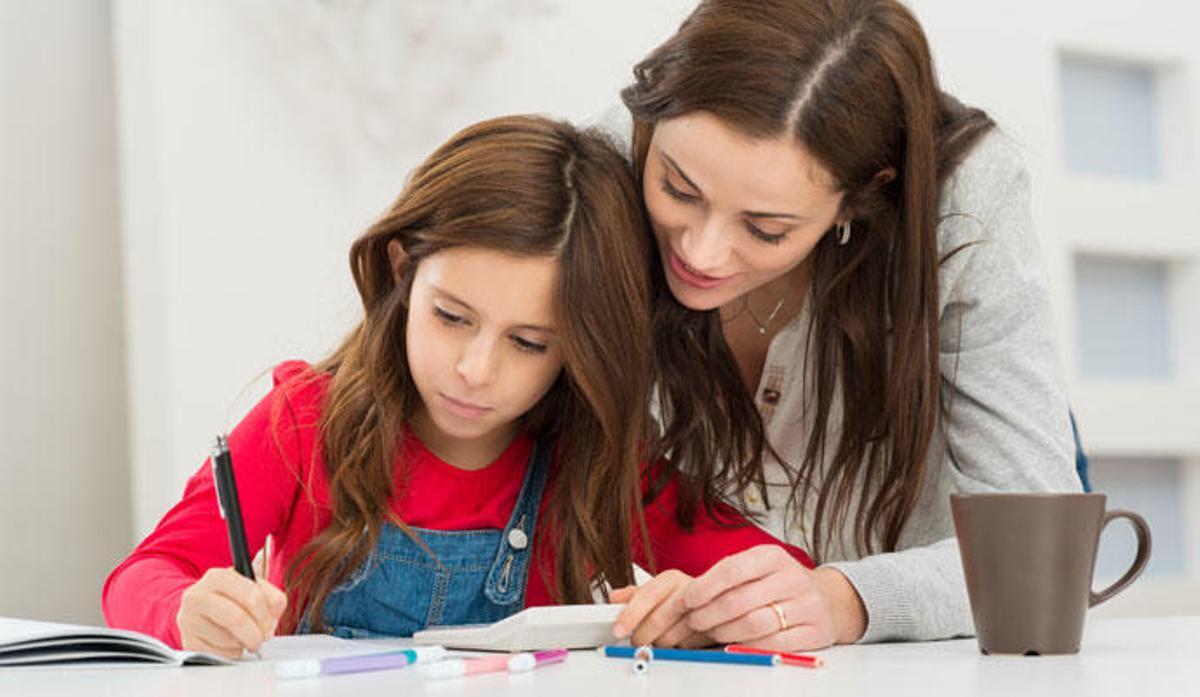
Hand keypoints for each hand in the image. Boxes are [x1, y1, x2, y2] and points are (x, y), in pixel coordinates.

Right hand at [176, 566, 287, 658]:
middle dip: (256, 633)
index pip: (251, 595)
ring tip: (242, 636)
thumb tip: (274, 615)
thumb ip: (271, 597)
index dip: (266, 614)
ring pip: (228, 639)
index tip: (270, 623)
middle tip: (262, 638)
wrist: (201, 612)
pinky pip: (219, 655)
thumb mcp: (252, 588)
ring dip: (243, 643)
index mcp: (217, 577)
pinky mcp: (188, 643)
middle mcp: (197, 596)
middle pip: (237, 619)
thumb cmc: (231, 599)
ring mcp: (189, 620)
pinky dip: (232, 653)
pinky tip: (229, 644)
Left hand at [609, 570, 711, 647]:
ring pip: (672, 637)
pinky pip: (690, 647)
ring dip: (661, 644)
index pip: (647, 596)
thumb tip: (614, 597)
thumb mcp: (657, 592)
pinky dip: (680, 648)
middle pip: (657, 620)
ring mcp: (705, 610)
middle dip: (642, 635)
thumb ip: (635, 594)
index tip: (619, 629)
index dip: (631, 614)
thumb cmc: (683, 598)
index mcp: (672, 579)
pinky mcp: (715, 629)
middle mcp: (689, 590)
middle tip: (637, 640)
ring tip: (661, 638)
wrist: (717, 602)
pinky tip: (679, 641)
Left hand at [683, 545, 865, 650]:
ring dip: (725, 632)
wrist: (827, 598)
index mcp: (773, 556)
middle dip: (709, 614)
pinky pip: (774, 643)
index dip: (705, 587)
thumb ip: (728, 576)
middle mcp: (792, 578)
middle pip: (739, 601)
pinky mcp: (816, 632)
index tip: (687, 599)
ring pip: (755, 624)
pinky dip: (749, 645)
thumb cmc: (779, 583)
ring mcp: (807, 605)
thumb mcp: (758, 567)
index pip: (732, 569)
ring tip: (712, 632)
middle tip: (695, 621)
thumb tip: (688, 596)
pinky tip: (736, 643)